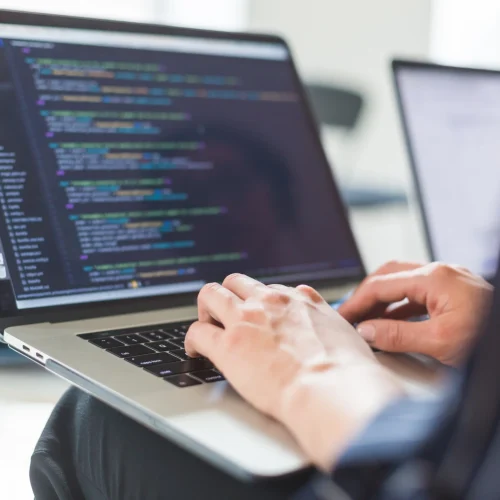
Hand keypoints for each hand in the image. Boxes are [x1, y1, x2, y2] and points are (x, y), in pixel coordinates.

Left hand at [186, 274, 402, 469]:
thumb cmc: (345, 368)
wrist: (331, 386)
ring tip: (207, 325)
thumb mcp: (344, 332)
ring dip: (206, 309)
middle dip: (228, 295)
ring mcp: (245, 320)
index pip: (268, 289)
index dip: (258, 301)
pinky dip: (192, 339)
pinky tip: (195, 350)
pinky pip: (197, 331)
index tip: (256, 312)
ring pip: (211, 295)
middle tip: (225, 314)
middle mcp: (269, 302)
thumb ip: (328, 322)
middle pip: (236, 282)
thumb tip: (330, 326)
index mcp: (297, 300)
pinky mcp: (228, 344)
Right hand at [338, 261, 492, 365]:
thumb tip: (367, 330)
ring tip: (367, 321)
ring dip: (383, 299)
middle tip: (351, 314)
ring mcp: (449, 280)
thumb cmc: (489, 338)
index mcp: (435, 278)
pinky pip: (418, 293)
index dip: (357, 302)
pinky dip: (400, 306)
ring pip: (403, 282)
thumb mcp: (441, 342)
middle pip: (389, 274)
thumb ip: (398, 335)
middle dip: (366, 294)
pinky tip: (392, 322)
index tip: (342, 318)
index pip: (381, 284)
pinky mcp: (454, 292)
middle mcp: (441, 272)